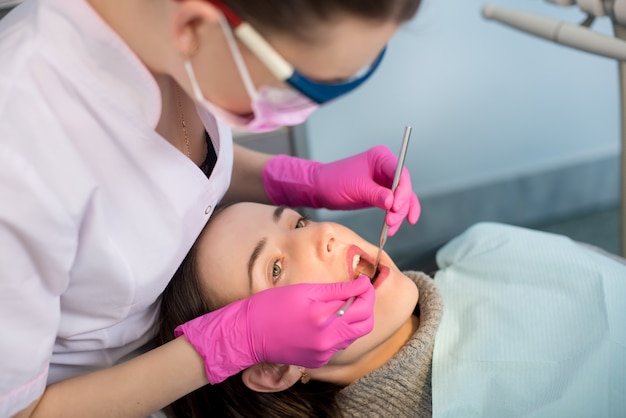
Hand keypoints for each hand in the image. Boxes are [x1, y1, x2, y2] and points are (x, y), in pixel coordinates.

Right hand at [175, 276, 374, 383]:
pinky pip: (338, 346)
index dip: (367, 291)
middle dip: (366, 307)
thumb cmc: (273, 305)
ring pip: (353, 336)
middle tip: (356, 293)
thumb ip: (337, 290)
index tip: (363, 282)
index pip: (363, 306)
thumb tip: (363, 285)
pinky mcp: (317, 362)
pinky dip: (338, 332)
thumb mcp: (305, 290)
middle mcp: (328, 340)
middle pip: (365, 325)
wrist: (248, 334)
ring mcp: (323, 354)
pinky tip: (324, 322)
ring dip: (353, 320)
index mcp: (325, 318)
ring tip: (339, 305)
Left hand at [262, 146, 420, 235]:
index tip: (396, 206)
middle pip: (404, 188)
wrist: (320, 189)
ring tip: (390, 227)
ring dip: (399, 215)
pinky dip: (395, 217)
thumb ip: (376, 194)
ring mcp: (385, 182)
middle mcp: (386, 168)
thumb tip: (392, 203)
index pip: (401, 173)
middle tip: (391, 220)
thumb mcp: (356, 187)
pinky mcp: (381, 194)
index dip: (402, 191)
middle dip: (400, 206)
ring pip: (402, 199)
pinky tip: (392, 228)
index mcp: (381, 157)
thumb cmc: (334, 181)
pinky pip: (394, 206)